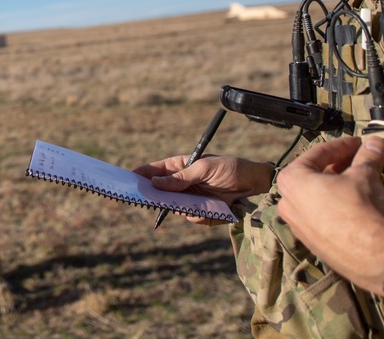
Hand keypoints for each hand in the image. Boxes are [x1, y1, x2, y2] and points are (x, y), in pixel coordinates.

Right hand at [134, 155, 274, 224]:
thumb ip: (180, 178)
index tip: (129, 179)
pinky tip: (215, 208)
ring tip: (200, 202)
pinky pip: (192, 217)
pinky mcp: (201, 211)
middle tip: (149, 200)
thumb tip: (155, 183)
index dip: (141, 174)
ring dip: (183, 207)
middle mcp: (182, 183)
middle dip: (157, 197)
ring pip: (175, 208)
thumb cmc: (230, 169)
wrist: (254, 184)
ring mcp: (191, 198)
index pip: (155, 170)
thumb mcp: (204, 168)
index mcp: (180, 166)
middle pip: (160, 192)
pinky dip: (200, 215)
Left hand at [276, 136, 383, 294]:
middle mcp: (288, 204)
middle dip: (339, 165)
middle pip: (314, 175)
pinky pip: (322, 218)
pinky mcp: (314, 244)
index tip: (358, 143)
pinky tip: (357, 204)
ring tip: (361, 179)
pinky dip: (337, 207)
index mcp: (291, 181)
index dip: (342, 145)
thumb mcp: (365, 174)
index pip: (317, 154)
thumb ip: (367, 156)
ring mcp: (299, 227)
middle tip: (360, 159)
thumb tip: (374, 143)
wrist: (374, 254)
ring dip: (338, 185)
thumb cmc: (361, 210)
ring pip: (318, 197)